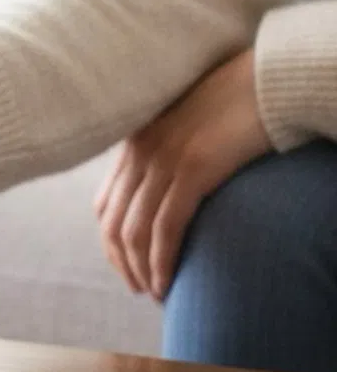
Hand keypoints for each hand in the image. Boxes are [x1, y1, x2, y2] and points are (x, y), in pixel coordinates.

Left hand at [94, 48, 270, 301]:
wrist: (266, 78)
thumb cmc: (236, 104)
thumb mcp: (188, 128)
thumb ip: (170, 153)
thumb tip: (171, 189)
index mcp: (134, 142)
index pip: (105, 205)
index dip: (111, 243)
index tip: (127, 266)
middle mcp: (140, 152)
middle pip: (113, 223)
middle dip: (123, 263)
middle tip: (141, 288)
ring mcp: (163, 160)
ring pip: (134, 231)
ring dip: (141, 270)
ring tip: (157, 294)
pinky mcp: (193, 169)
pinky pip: (166, 227)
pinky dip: (162, 261)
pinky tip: (168, 283)